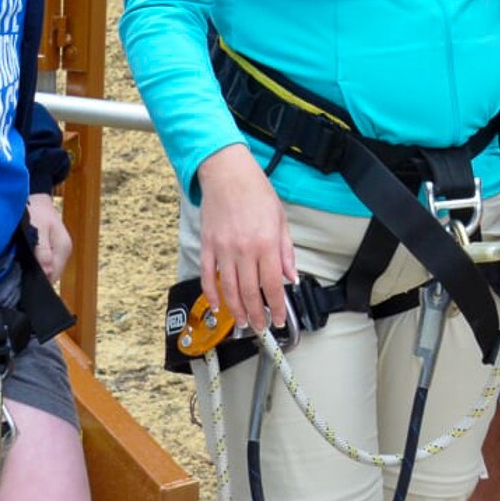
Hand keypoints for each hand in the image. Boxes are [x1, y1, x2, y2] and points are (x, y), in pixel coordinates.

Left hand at [26, 192, 73, 282]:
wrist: (37, 199)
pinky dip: (36, 264)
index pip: (53, 275)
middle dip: (37, 275)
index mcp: (64, 248)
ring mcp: (61, 251)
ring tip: (21, 265)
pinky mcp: (54, 249)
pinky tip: (26, 260)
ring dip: (36, 269)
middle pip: (52, 274)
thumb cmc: (36, 211)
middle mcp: (65, 251)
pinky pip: (46, 263)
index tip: (22, 278)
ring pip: (49, 269)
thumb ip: (43, 251)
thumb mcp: (38, 229)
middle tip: (19, 272)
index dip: (38, 279)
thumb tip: (46, 272)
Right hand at [194, 143, 297, 332]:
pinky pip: (208, 276)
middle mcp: (244, 250)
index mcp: (266, 243)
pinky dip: (212, 294)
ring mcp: (223, 250)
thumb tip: (291, 276)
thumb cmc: (256, 192)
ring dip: (236, 310)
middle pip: (250, 292)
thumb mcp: (280, 219)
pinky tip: (218, 306)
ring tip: (242, 322)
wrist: (228, 174)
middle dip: (256, 314)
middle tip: (259, 327)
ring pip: (229, 289)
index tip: (278, 318)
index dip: (276, 306)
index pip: (272, 285)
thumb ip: (286, 251)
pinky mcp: (208, 246)